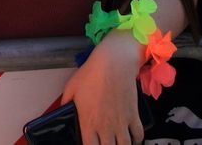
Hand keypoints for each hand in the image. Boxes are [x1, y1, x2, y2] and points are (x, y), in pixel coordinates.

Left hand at [62, 29, 145, 144]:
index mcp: (88, 122)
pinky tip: (131, 137)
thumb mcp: (71, 88)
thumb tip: (62, 111)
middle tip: (105, 142)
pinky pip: (138, 135)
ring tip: (117, 142)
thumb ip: (66, 103)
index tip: (91, 143)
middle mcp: (105, 127)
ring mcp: (121, 123)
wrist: (113, 64)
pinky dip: (136, 139)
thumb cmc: (90, 74)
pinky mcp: (133, 116)